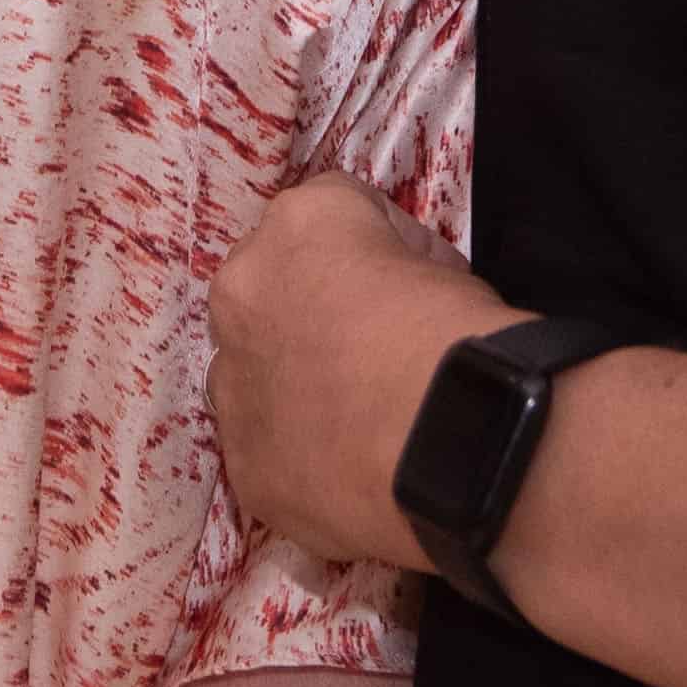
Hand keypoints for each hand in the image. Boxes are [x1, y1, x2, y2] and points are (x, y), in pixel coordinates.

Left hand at [207, 173, 510, 571]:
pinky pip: (265, 445)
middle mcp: (242, 290)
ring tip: (352, 418)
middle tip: (366, 348)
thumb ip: (399, 263)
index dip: (374, 252)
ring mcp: (232, 381)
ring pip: (251, 371)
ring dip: (288, 383)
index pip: (330, 216)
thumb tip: (396, 288)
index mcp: (298, 224)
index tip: (404, 286)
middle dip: (306, 310)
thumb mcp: (447, 268)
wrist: (447, 442)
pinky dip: (298, 453)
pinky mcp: (242, 462)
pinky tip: (347, 469)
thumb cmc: (455, 339)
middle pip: (268, 288)